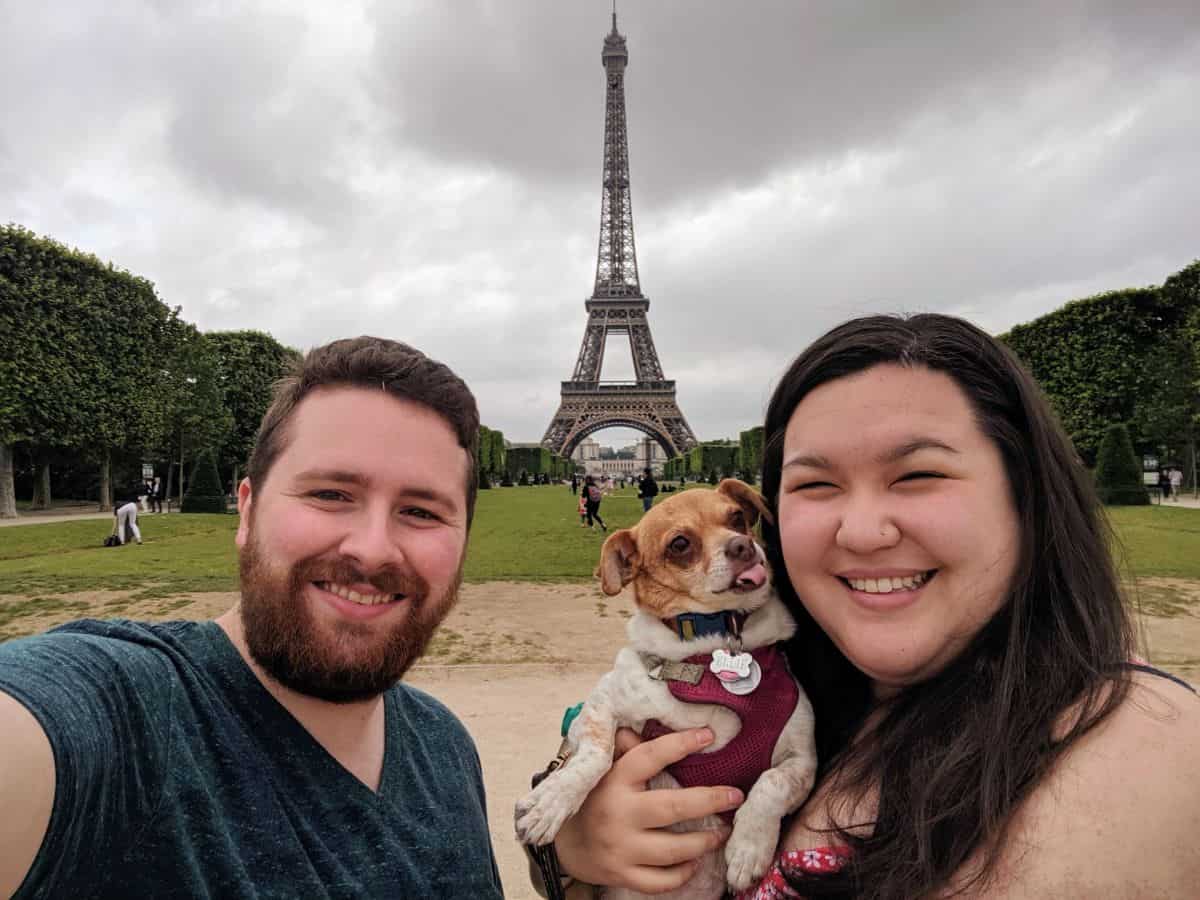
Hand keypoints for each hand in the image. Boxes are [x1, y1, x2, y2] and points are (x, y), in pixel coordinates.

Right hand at [554, 726, 743, 892]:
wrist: (564, 844)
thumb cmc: (594, 798)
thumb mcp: (604, 770)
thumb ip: (627, 750)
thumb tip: (653, 723)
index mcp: (614, 780)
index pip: (650, 756)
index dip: (680, 744)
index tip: (708, 735)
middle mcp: (618, 814)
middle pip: (673, 808)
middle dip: (710, 801)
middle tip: (735, 796)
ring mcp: (621, 848)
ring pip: (673, 850)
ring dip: (705, 841)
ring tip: (722, 831)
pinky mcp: (623, 875)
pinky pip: (661, 881)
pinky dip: (682, 873)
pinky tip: (694, 861)